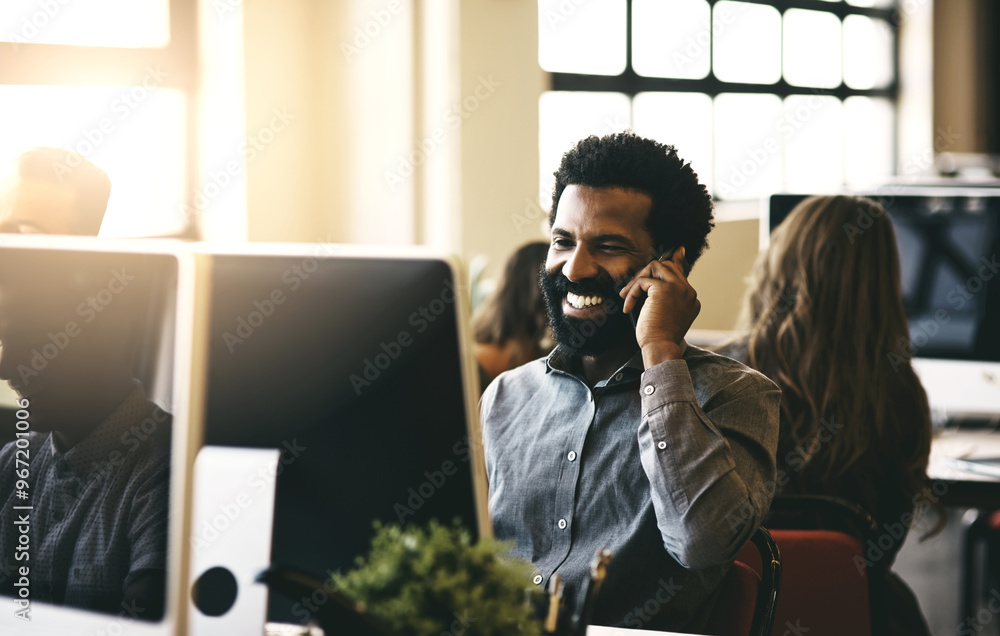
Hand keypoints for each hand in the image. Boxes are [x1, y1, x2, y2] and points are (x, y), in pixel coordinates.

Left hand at [618, 247, 699, 365]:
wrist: (660, 347)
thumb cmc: (659, 337)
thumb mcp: (664, 316)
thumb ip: (663, 298)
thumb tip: (652, 283)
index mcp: (691, 299)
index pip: (681, 273)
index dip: (676, 262)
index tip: (678, 251)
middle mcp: (688, 291)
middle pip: (668, 266)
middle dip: (646, 273)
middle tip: (630, 288)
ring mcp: (678, 289)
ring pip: (655, 266)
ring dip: (637, 280)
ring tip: (627, 296)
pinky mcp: (664, 289)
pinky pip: (643, 281)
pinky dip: (632, 292)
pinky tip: (628, 307)